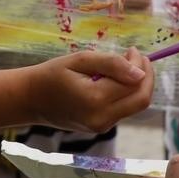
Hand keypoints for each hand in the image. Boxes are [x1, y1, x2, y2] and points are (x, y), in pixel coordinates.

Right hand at [26, 47, 153, 133]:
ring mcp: (102, 126)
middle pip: (141, 100)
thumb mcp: (80, 60)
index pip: (134, 83)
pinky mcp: (101, 128)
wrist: (31, 99)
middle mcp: (102, 118)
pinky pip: (123, 110)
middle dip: (147, 77)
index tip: (132, 49)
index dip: (140, 65)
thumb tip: (140, 73)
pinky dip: (125, 94)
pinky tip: (113, 80)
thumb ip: (111, 64)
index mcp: (96, 99)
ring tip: (123, 66)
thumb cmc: (52, 75)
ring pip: (134, 106)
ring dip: (136, 85)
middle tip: (138, 58)